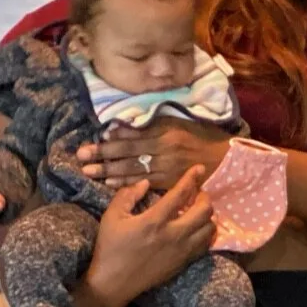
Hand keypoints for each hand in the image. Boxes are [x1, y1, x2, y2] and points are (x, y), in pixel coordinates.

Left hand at [79, 117, 231, 189]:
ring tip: (89, 173)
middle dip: (103, 157)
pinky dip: (128, 183)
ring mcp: (168, 168)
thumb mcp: (176, 123)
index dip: (109, 142)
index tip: (89, 144)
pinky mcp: (171, 182)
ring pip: (134, 170)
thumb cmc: (199, 136)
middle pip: (128, 154)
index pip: (130, 138)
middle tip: (81, 159)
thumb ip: (149, 124)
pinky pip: (146, 183)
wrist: (224, 157)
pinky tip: (111, 184)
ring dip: (109, 171)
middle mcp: (165, 150)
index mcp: (165, 132)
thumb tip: (119, 128)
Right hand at [82, 169, 215, 306]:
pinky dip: (206, 233)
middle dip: (204, 197)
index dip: (192, 178)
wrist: (113, 284)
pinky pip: (206, 245)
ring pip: (210, 228)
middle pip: (205, 210)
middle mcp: (173, 235)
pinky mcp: (184, 263)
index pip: (181, 194)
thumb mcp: (111, 218)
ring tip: (197, 211)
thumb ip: (127, 196)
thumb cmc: (110, 248)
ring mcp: (181, 250)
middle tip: (197, 194)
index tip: (199, 168)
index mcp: (154, 221)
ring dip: (207, 216)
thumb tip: (145, 183)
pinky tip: (196, 229)